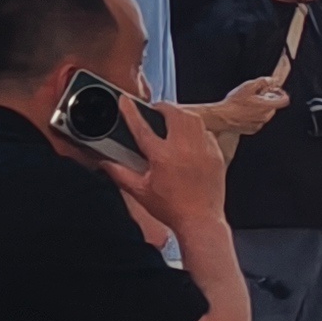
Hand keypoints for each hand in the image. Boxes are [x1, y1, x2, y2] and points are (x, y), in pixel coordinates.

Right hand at [118, 89, 229, 240]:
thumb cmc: (171, 208)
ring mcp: (203, 148)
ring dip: (180, 114)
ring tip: (171, 118)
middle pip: (173, 114)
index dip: (131, 112)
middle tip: (155, 110)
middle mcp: (184, 148)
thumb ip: (120, 173)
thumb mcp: (139, 191)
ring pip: (193, 118)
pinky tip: (189, 135)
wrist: (200, 220)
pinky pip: (206, 131)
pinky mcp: (216, 153)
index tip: (126, 101)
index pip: (142, 127)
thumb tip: (105, 163)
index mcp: (162, 156)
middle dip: (162, 107)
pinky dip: (196, 129)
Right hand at [198, 79, 289, 143]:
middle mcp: (265, 117)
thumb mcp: (248, 86)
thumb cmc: (234, 102)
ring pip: (266, 114)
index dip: (281, 94)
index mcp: (267, 106)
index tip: (274, 91)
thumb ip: (262, 81)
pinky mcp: (253, 130)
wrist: (221, 117)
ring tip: (248, 104)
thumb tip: (272, 80)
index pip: (284, 100)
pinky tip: (244, 112)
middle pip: (274, 107)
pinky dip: (254, 117)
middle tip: (257, 96)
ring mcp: (259, 124)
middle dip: (268, 100)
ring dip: (261, 109)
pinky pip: (258, 122)